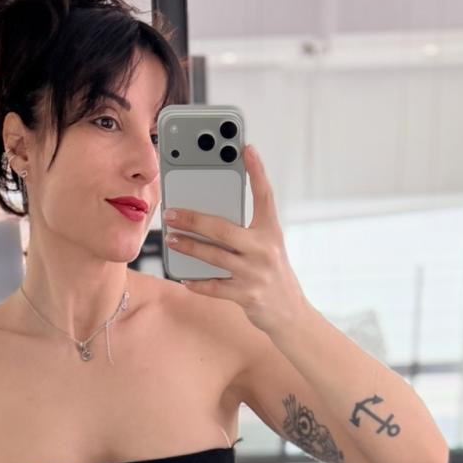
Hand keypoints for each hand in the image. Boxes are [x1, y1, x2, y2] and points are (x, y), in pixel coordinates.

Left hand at [164, 143, 307, 335]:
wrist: (290, 313)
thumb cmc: (273, 274)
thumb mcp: (269, 247)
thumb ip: (246, 231)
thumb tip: (211, 221)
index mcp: (271, 232)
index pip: (265, 196)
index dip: (257, 171)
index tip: (246, 148)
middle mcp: (264, 249)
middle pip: (222, 229)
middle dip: (193, 220)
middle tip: (172, 214)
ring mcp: (254, 273)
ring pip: (213, 257)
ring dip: (188, 248)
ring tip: (171, 240)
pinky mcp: (246, 295)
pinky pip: (214, 287)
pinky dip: (197, 284)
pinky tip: (184, 278)